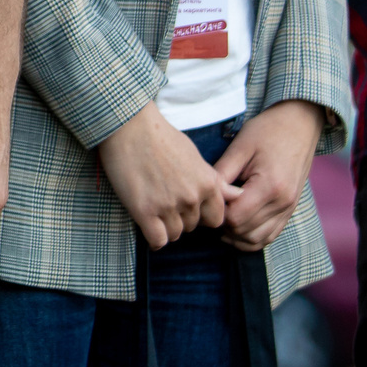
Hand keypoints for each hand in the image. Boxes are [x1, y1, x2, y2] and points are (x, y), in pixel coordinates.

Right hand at [97, 103, 235, 249]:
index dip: (202, 215)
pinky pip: (157, 240)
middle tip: (166, 202)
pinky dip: (153, 238)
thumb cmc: (161, 136)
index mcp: (207, 183)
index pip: (215, 218)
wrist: (128, 126)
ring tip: (155, 210)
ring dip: (165, 226)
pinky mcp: (145, 211)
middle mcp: (191, 197)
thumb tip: (238, 195)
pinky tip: (148, 226)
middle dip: (182, 218)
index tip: (189, 208)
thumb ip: (215, 180)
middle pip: (193, 227)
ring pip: (175, 234)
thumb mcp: (194, 155)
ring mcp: (168, 205)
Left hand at [213, 101, 323, 251]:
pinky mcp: (290, 210)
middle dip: (223, 225)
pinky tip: (236, 226)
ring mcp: (289, 209)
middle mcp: (282, 203)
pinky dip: (251, 237)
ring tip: (221, 217)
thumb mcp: (240, 147)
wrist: (299, 124)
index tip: (207, 199)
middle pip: (244, 231)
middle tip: (210, 208)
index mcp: (270, 186)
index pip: (235, 218)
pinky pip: (269, 236)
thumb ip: (222, 174)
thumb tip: (205, 194)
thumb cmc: (268, 131)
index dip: (216, 213)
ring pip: (257, 240)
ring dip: (235, 235)